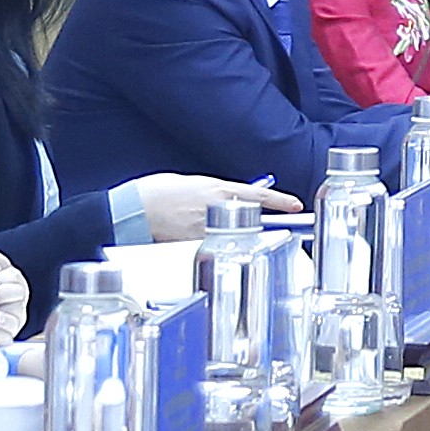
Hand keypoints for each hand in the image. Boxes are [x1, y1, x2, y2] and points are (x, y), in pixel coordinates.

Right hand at [122, 175, 295, 242]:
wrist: (133, 209)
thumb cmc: (160, 191)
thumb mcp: (194, 184)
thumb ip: (216, 192)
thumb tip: (230, 198)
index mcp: (219, 190)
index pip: (260, 195)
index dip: (280, 201)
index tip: (296, 205)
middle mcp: (218, 211)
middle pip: (249, 220)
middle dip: (249, 223)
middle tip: (243, 222)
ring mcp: (208, 230)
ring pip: (229, 234)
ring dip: (222, 232)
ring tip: (195, 224)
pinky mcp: (194, 246)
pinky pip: (209, 245)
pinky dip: (205, 242)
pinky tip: (186, 234)